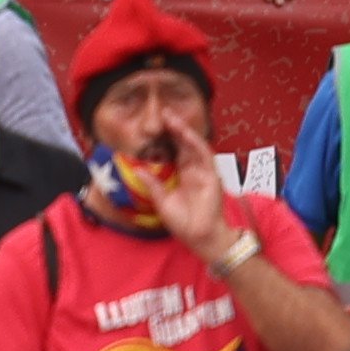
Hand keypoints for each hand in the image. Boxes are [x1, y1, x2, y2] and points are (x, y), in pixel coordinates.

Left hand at [133, 119, 232, 256]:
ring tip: (171, 118)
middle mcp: (192, 171)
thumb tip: (136, 170)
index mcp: (181, 176)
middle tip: (162, 113)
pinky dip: (196, 143)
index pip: (172, 152)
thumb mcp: (162, 201)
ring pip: (193, 146)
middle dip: (173, 129)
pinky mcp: (212, 177)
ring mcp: (203, 173)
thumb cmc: (183, 223)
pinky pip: (205, 156)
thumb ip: (152, 185)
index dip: (164, 138)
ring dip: (184, 131)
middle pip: (182, 145)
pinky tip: (187, 134)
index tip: (153, 126)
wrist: (200, 237)